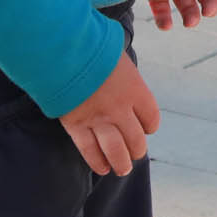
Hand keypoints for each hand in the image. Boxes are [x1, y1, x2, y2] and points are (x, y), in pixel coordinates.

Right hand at [58, 54, 157, 176]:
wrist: (65, 50)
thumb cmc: (93, 48)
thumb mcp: (120, 58)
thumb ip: (127, 76)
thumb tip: (127, 80)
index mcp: (135, 90)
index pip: (151, 119)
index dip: (149, 126)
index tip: (145, 127)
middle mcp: (120, 108)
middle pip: (135, 140)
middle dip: (136, 150)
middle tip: (134, 153)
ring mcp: (98, 119)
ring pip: (115, 151)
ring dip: (121, 163)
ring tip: (122, 168)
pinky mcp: (76, 125)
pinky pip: (90, 151)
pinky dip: (97, 162)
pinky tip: (102, 168)